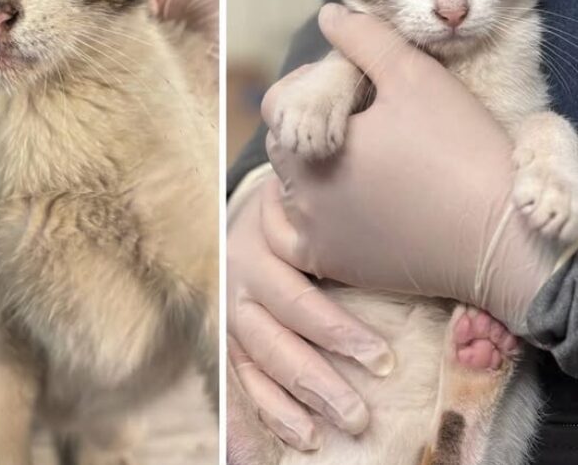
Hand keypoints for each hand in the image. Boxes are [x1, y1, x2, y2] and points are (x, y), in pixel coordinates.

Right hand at [227, 174, 394, 449]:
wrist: (261, 204)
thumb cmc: (308, 208)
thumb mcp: (317, 203)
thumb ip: (345, 223)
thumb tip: (415, 247)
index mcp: (262, 242)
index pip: (298, 298)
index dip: (337, 332)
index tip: (384, 361)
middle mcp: (237, 275)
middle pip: (273, 336)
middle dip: (315, 379)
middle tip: (358, 417)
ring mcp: (227, 306)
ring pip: (253, 361)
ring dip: (286, 403)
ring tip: (319, 437)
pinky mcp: (225, 330)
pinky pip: (237, 376)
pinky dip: (261, 407)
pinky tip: (292, 432)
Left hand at [263, 3, 559, 332]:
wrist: (501, 236)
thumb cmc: (460, 149)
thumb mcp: (415, 77)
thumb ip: (365, 39)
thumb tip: (329, 14)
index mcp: (309, 147)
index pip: (278, 106)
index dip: (309, 88)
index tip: (350, 90)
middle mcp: (299, 196)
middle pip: (284, 146)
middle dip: (311, 126)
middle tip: (357, 121)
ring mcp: (314, 237)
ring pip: (288, 189)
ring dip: (309, 168)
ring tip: (355, 156)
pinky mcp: (334, 264)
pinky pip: (294, 239)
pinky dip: (304, 217)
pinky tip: (331, 201)